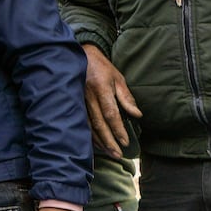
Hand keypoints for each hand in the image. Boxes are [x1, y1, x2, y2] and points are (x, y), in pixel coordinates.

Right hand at [82, 44, 139, 158]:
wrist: (79, 55)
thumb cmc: (102, 67)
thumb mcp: (118, 78)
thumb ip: (127, 97)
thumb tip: (138, 115)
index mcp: (101, 88)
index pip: (111, 113)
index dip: (118, 129)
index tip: (125, 141)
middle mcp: (88, 96)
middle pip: (99, 123)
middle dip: (109, 141)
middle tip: (118, 155)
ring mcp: (78, 100)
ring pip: (88, 126)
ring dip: (99, 142)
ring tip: (109, 153)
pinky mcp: (73, 103)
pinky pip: (81, 122)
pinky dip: (89, 135)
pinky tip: (96, 145)